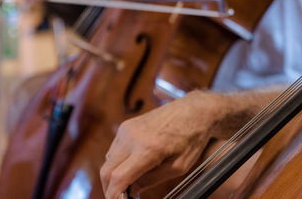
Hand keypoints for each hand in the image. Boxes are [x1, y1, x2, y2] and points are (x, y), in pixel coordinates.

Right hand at [100, 92, 217, 198]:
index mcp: (148, 148)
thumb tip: (131, 189)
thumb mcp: (179, 166)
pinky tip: (132, 165)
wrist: (195, 110)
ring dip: (113, 173)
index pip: (119, 177)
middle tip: (121, 196)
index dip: (114, 195)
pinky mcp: (127, 124)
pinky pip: (114, 148)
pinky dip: (118, 161)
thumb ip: (152, 180)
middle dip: (109, 187)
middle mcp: (133, 136)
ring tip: (130, 181)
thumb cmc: (192, 137)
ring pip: (108, 160)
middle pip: (106, 170)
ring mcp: (128, 128)